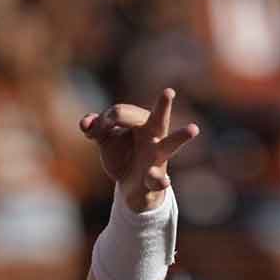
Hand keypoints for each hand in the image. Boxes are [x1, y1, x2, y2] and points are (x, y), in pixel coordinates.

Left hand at [79, 88, 199, 212]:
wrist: (131, 188)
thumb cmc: (122, 155)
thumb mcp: (106, 139)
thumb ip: (96, 127)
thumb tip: (85, 123)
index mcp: (142, 122)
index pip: (120, 113)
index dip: (103, 121)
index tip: (90, 132)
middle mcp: (154, 137)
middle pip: (158, 118)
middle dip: (163, 105)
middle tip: (168, 92)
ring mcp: (158, 158)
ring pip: (170, 145)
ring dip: (181, 137)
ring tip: (193, 129)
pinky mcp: (155, 180)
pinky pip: (158, 180)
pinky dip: (159, 180)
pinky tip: (161, 179)